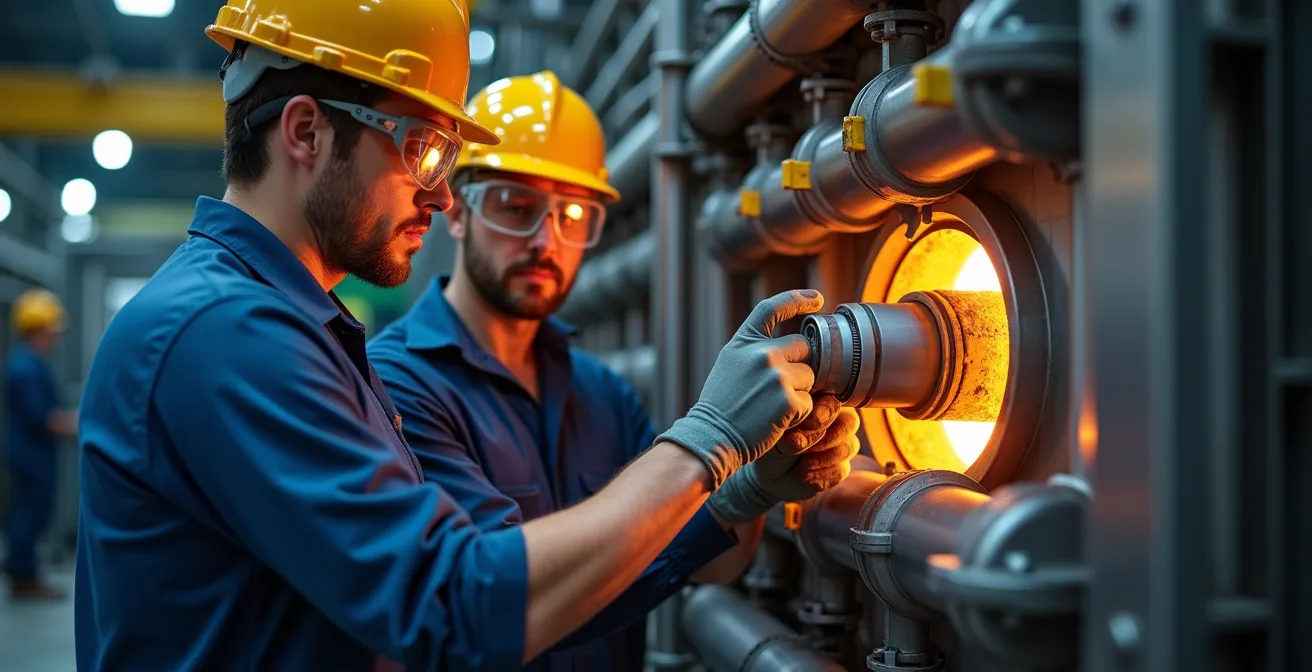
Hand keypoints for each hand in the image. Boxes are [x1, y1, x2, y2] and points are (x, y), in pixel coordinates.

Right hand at [655, 289, 822, 488]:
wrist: (711, 437)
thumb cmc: (721, 408)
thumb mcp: (729, 366)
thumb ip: (754, 352)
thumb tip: (789, 347)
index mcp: (743, 343)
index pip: (772, 309)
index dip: (797, 299)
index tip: (817, 299)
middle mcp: (760, 353)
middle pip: (803, 346)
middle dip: (801, 365)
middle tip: (781, 389)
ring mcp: (776, 375)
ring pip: (810, 377)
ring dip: (801, 392)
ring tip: (773, 408)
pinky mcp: (788, 400)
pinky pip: (810, 403)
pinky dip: (799, 415)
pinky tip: (777, 421)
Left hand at [707, 396, 860, 524]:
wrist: (766, 474)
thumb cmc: (769, 443)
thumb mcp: (774, 433)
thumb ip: (789, 428)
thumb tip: (801, 436)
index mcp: (819, 405)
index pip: (834, 401)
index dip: (823, 413)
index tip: (805, 423)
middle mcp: (835, 423)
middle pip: (849, 422)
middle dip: (825, 436)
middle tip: (799, 445)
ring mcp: (840, 445)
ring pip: (848, 447)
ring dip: (823, 458)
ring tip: (801, 465)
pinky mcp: (840, 468)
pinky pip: (842, 470)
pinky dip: (822, 475)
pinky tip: (803, 476)